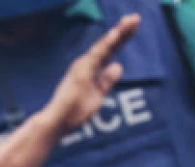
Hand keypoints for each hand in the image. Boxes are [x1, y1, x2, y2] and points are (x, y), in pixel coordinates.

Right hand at [43, 14, 139, 136]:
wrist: (58, 120)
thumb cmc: (74, 111)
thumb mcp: (97, 96)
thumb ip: (107, 81)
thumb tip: (118, 66)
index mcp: (92, 68)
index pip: (110, 50)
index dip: (122, 38)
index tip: (134, 25)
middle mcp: (87, 63)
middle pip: (109, 45)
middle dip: (124, 31)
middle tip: (136, 18)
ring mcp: (83, 65)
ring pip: (104, 46)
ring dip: (118, 33)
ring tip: (131, 21)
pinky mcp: (81, 71)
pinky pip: (97, 55)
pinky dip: (107, 44)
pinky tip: (116, 34)